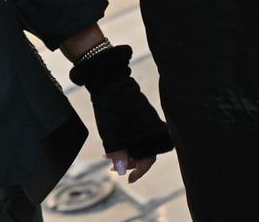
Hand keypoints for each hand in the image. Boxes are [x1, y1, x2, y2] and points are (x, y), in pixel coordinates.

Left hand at [70, 45, 173, 179]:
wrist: (109, 79)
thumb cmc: (111, 105)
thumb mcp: (111, 131)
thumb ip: (118, 151)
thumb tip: (122, 171)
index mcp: (149, 132)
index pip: (149, 158)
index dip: (139, 170)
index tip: (128, 179)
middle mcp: (151, 128)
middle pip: (144, 152)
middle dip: (129, 163)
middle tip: (112, 168)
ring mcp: (145, 121)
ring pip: (138, 144)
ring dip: (125, 153)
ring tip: (107, 158)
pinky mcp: (139, 115)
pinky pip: (135, 134)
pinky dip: (125, 141)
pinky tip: (111, 144)